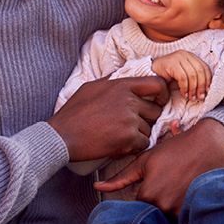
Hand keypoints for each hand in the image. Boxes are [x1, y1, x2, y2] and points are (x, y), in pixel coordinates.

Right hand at [48, 76, 169, 161]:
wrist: (62, 136)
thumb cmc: (73, 113)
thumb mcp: (91, 87)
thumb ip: (111, 81)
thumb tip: (124, 75)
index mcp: (121, 85)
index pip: (157, 83)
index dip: (161, 94)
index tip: (157, 102)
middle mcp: (128, 100)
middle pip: (155, 110)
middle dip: (147, 120)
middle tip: (133, 127)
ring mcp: (129, 118)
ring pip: (148, 129)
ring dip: (138, 136)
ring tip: (119, 137)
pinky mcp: (128, 137)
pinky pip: (143, 143)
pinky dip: (133, 147)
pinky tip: (118, 146)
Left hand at [94, 117, 223, 216]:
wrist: (209, 145)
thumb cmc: (175, 150)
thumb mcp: (145, 161)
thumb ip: (121, 178)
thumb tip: (97, 186)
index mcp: (148, 194)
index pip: (135, 207)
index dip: (140, 197)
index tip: (149, 185)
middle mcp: (164, 207)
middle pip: (151, 213)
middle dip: (154, 201)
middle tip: (166, 182)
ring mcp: (181, 211)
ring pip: (166, 216)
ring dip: (168, 205)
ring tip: (177, 183)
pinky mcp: (196, 211)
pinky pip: (182, 217)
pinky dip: (182, 206)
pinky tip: (186, 189)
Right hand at [152, 50, 211, 100]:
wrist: (151, 74)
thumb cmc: (168, 77)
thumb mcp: (184, 77)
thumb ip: (194, 80)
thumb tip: (205, 91)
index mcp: (191, 56)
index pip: (205, 67)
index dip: (208, 80)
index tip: (208, 91)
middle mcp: (185, 54)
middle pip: (200, 70)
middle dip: (202, 86)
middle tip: (200, 97)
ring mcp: (178, 57)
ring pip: (192, 74)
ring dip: (193, 89)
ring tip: (191, 97)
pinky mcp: (171, 62)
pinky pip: (183, 77)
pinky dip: (185, 88)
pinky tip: (184, 94)